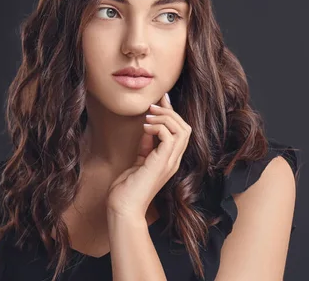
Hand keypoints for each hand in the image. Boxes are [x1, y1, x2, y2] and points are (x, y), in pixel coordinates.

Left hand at [106, 92, 191, 219]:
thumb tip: (147, 129)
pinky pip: (169, 136)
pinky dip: (158, 127)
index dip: (172, 113)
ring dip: (165, 118)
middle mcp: (174, 160)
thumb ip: (146, 147)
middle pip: (185, 128)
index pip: (180, 131)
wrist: (123, 208)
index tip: (161, 100)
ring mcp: (170, 162)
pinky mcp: (162, 163)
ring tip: (148, 118)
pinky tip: (145, 128)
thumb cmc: (127, 189)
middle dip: (170, 112)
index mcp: (170, 160)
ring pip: (181, 130)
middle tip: (152, 107)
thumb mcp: (139, 161)